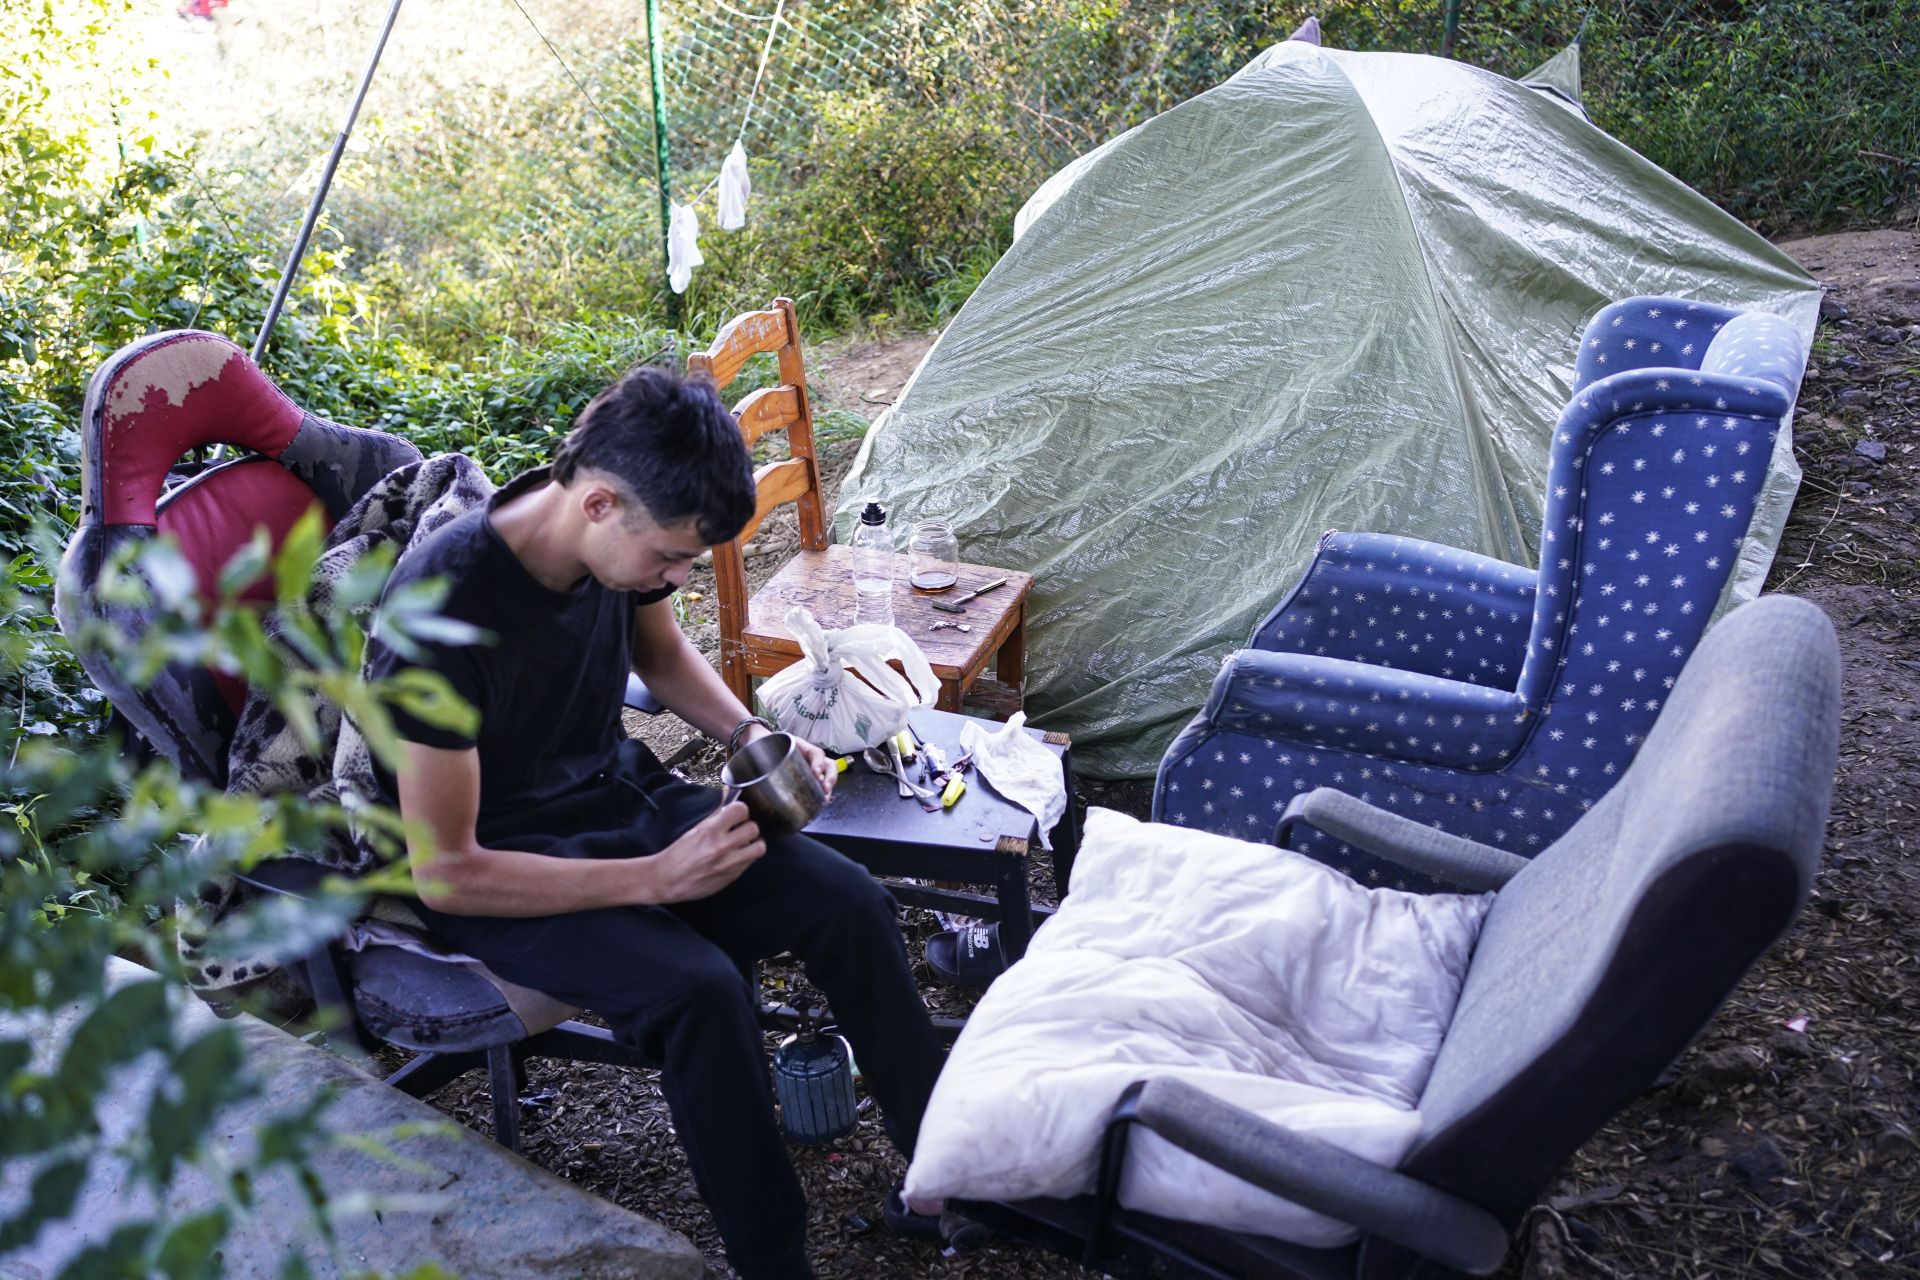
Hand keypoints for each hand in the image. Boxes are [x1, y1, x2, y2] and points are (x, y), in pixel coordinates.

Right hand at [649, 801, 764, 901]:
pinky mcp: (733, 876)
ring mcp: (729, 863)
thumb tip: (728, 793)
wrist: (667, 881)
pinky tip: (737, 856)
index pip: (741, 810)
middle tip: (741, 830)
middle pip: (753, 828)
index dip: (741, 811)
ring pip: (759, 848)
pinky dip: (747, 857)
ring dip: (754, 844)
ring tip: (745, 844)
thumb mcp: (695, 830)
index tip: (737, 815)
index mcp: (710, 830)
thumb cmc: (679, 854)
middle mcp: (722, 846)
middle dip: (749, 827)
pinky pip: (751, 862)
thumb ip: (716, 814)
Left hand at [738, 722, 833, 800]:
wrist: (758, 743)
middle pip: (828, 764)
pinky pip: (820, 783)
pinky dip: (823, 792)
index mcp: (799, 746)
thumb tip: (748, 775)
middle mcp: (808, 756)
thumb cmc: (760, 745)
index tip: (816, 773)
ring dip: (830, 785)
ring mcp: (810, 766)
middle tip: (825, 789)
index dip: (818, 763)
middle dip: (830, 777)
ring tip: (825, 798)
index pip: (815, 753)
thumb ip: (757, 758)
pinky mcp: (807, 776)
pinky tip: (821, 802)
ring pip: (828, 773)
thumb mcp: (761, 746)